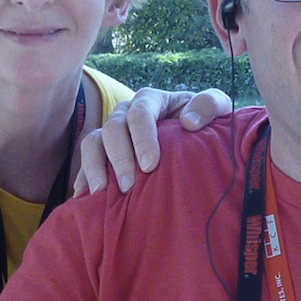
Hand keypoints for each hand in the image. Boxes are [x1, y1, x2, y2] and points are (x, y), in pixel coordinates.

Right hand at [77, 87, 233, 193]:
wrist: (195, 137)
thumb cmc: (205, 123)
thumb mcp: (216, 107)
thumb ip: (209, 105)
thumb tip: (188, 122)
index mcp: (151, 100)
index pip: (140, 112)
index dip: (142, 137)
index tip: (150, 165)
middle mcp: (126, 113)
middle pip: (112, 128)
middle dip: (119, 157)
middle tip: (129, 186)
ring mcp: (111, 133)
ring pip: (92, 143)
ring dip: (94, 167)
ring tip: (102, 193)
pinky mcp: (103, 153)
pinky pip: (86, 162)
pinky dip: (83, 179)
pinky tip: (84, 199)